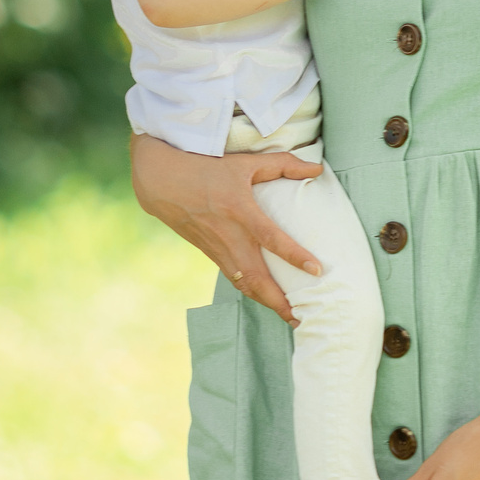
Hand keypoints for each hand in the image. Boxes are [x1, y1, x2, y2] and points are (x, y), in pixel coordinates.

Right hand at [128, 133, 324, 324]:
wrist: (162, 182)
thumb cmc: (207, 168)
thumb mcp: (245, 162)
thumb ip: (283, 165)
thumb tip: (317, 169)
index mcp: (239, 211)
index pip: (270, 238)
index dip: (294, 255)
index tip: (317, 270)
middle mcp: (229, 236)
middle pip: (256, 277)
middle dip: (279, 301)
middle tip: (304, 317)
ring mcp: (218, 249)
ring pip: (244, 284)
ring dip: (267, 302)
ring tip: (290, 315)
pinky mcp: (211, 254)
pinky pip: (234, 279)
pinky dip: (252, 292)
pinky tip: (267, 298)